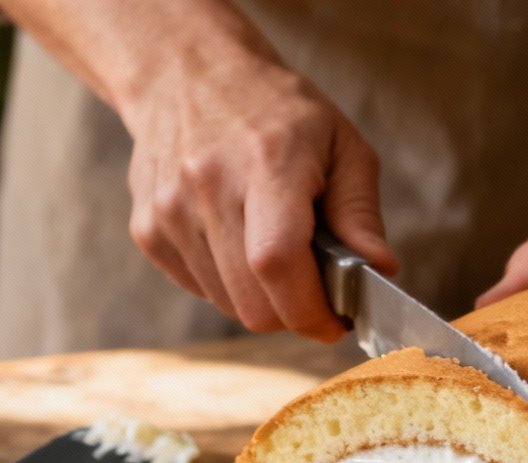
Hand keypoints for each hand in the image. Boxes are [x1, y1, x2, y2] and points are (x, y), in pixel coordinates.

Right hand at [0, 0, 396, 341]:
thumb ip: (360, 213)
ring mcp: (168, 211)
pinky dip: (228, 284)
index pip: (279, 264)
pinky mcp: (147, 230)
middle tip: (316, 294)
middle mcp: (207, 186)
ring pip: (227, 305)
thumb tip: (381, 270)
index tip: (337, 321)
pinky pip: (199, 289)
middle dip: (293, 315)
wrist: (188, 75)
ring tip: (275, 252)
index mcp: (265, 162)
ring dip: (261, 299)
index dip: (310, 311)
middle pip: (253, 303)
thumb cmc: (276, 112)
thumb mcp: (340, 144)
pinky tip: (237, 241)